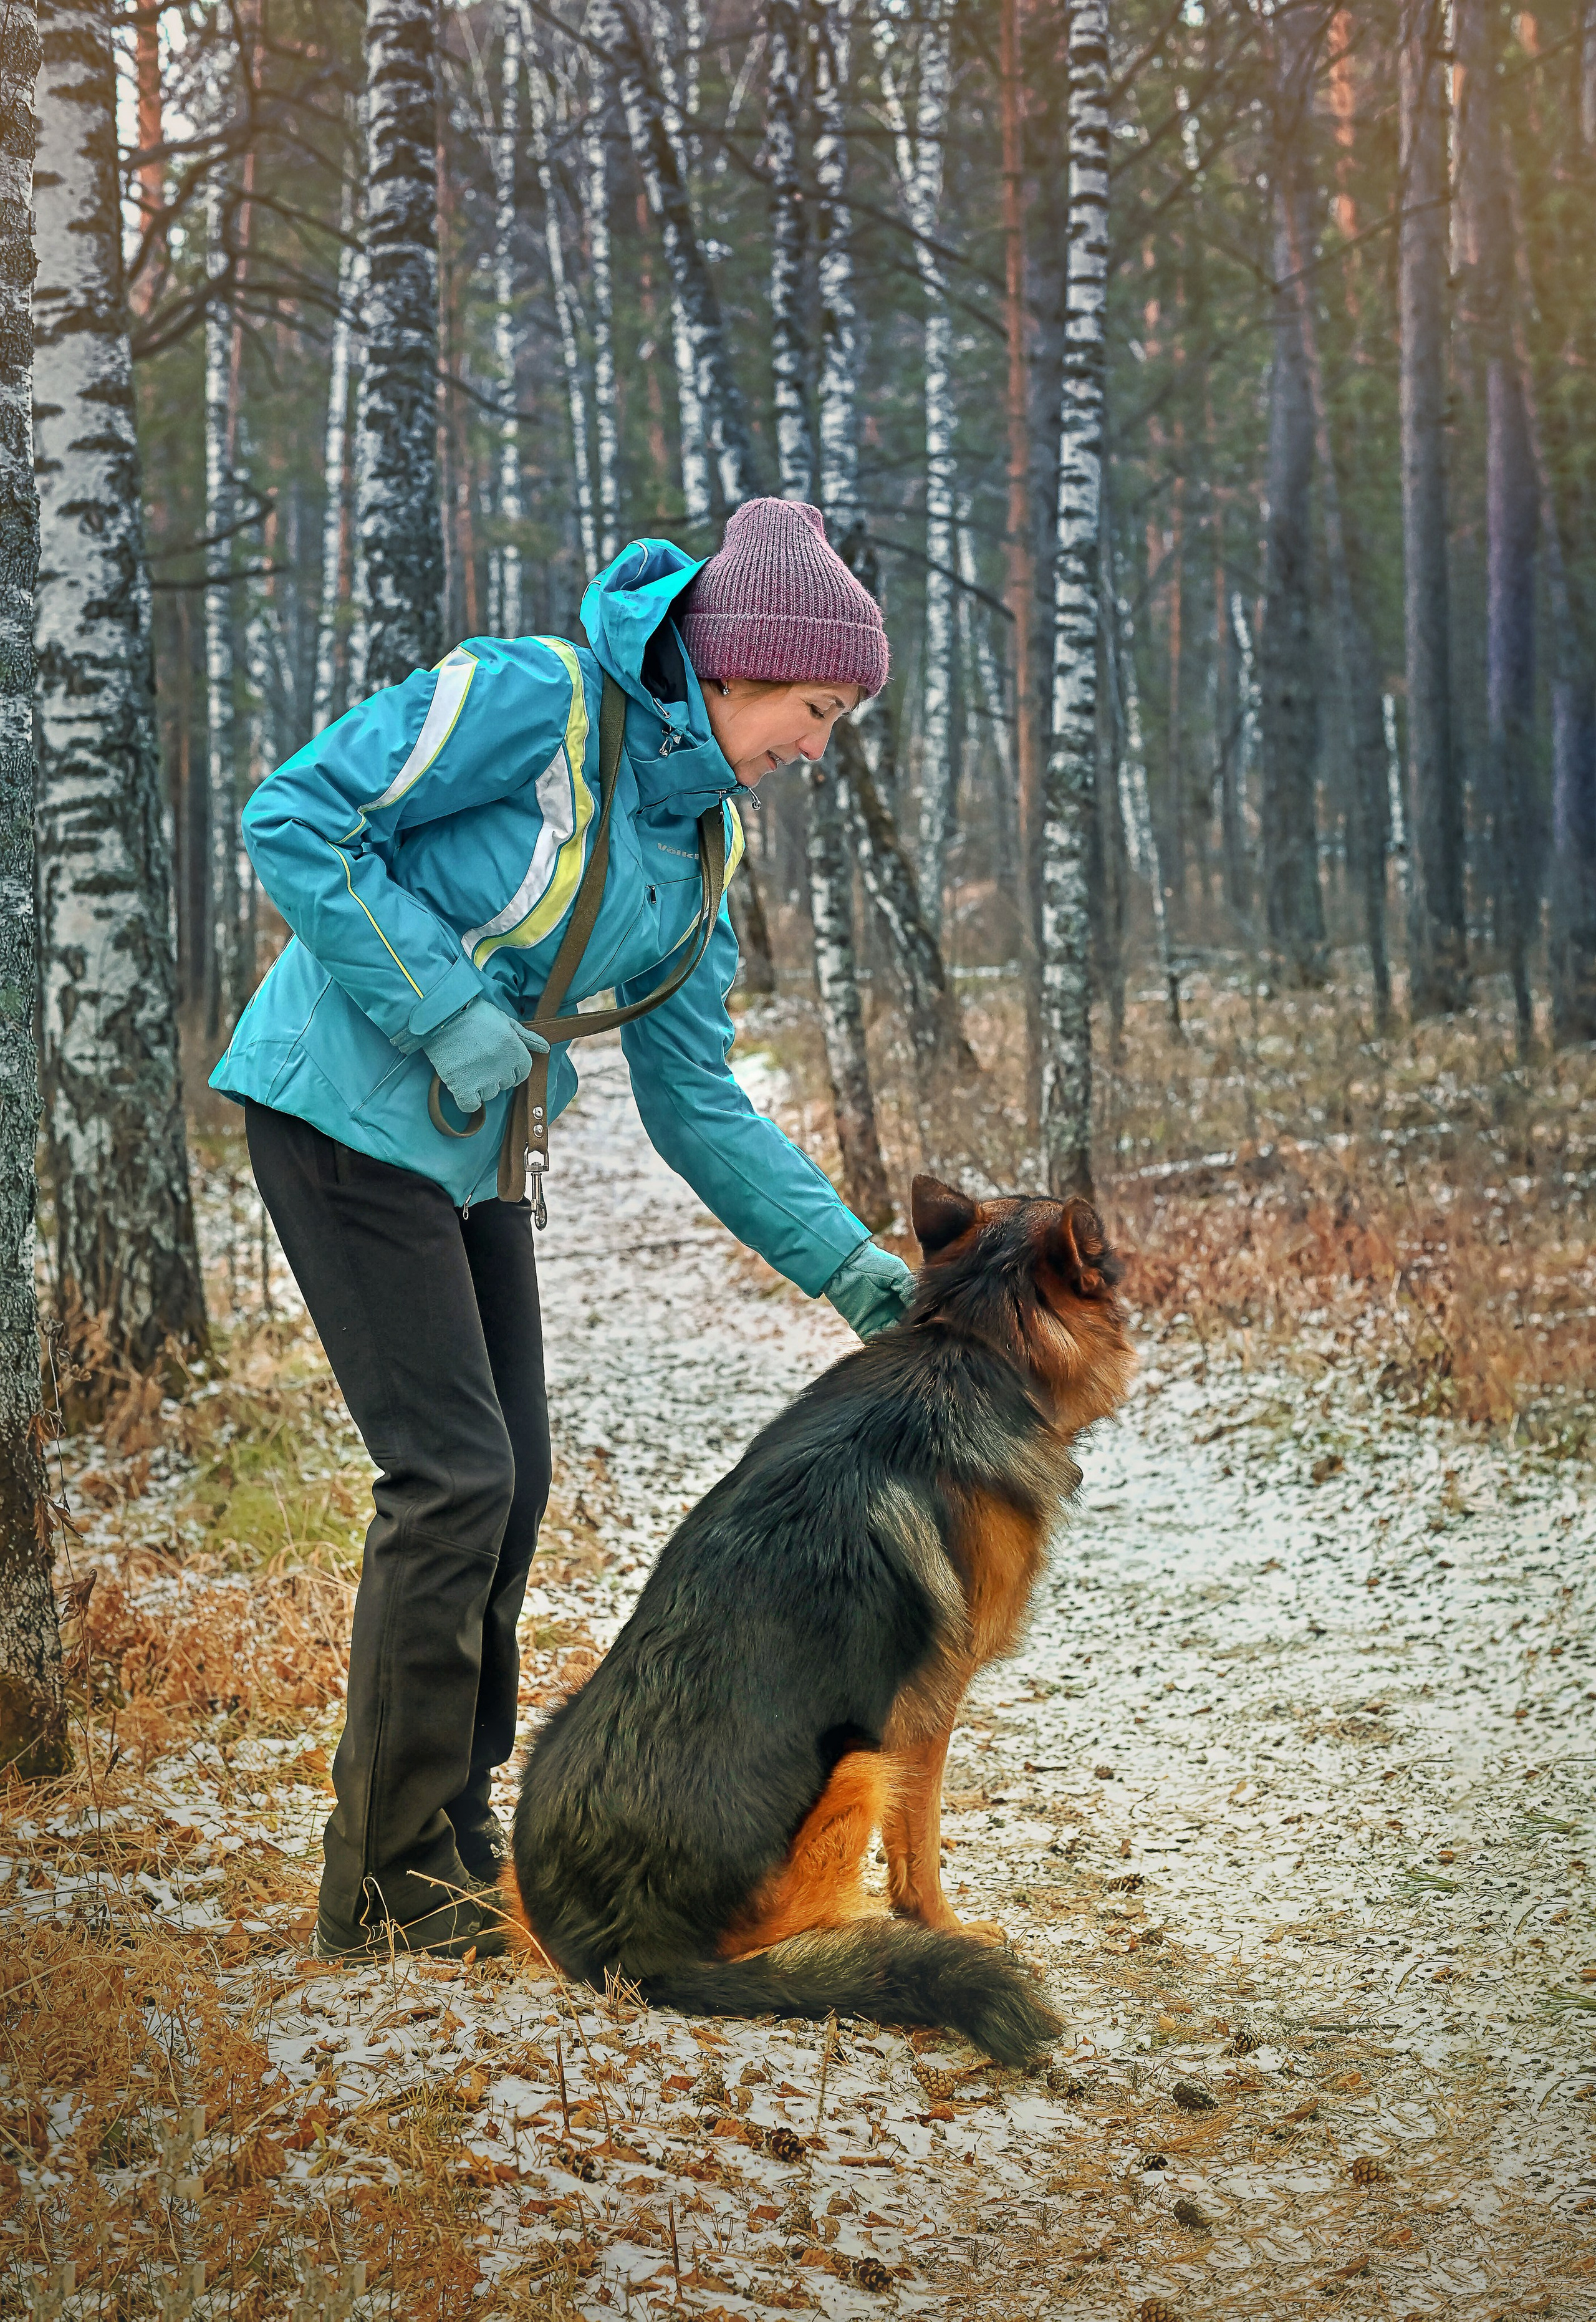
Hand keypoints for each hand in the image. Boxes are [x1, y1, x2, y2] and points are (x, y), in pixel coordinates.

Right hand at [423, 997, 548, 1114]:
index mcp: (514, 1050)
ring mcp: (483, 1078)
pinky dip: (467, 1100)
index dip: (511, 1069)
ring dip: (480, 1086)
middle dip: (495, 1075)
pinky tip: (462, 1086)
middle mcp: (502, 1066)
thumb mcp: (505, 1020)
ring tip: (468, 1066)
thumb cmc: (475, 1014)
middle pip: (505, 1084)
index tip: (497, 1062)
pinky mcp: (462, 1086)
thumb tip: (545, 1048)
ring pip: (489, 1094)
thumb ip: (527, 1037)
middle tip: (479, 1060)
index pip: (523, 1072)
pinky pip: (470, 1105)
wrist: (442, 1014)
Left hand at [824, 1240, 915, 1340]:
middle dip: (911, 1332)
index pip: (915, 1313)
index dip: (921, 1319)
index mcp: (901, 1298)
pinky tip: (889, 1343)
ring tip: (906, 1342)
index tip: (927, 1324)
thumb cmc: (873, 1263)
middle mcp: (891, 1311)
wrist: (846, 1265)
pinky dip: (880, 1344)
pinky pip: (873, 1340)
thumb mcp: (897, 1271)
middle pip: (905, 1327)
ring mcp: (877, 1320)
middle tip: (918, 1337)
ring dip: (898, 1340)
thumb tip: (918, 1307)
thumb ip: (910, 1288)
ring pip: (892, 1336)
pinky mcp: (863, 1327)